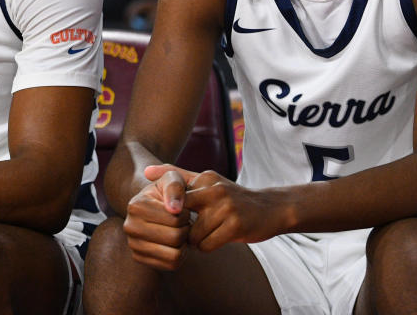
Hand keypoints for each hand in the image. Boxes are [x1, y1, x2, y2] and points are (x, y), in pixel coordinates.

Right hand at [122, 164, 193, 270]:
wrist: (151, 206)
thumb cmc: (165, 191)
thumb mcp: (171, 179)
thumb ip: (175, 187)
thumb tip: (174, 209)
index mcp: (135, 205)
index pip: (176, 219)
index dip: (186, 214)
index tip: (183, 209)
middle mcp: (129, 226)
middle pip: (175, 237)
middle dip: (186, 229)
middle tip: (184, 222)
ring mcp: (133, 245)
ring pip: (174, 255)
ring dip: (184, 244)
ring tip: (180, 231)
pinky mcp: (139, 259)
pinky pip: (171, 265)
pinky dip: (179, 255)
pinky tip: (176, 243)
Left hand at [161, 166, 289, 252]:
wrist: (271, 209)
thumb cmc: (232, 198)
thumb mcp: (207, 181)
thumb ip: (177, 175)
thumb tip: (145, 170)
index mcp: (205, 178)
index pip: (173, 196)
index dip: (172, 212)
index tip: (175, 216)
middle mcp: (214, 189)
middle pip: (179, 217)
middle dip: (180, 227)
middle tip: (188, 229)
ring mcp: (226, 207)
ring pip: (192, 235)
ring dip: (196, 240)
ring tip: (207, 233)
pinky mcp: (235, 226)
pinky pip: (206, 245)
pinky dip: (208, 246)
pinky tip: (217, 239)